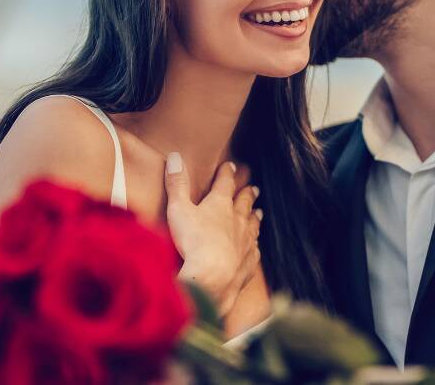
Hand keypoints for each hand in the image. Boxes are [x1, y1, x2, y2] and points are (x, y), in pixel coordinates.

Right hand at [163, 152, 261, 315]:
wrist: (213, 278)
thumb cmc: (193, 242)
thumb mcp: (178, 210)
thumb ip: (176, 184)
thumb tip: (176, 156)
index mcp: (220, 205)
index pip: (225, 183)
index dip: (226, 173)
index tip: (230, 166)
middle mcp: (237, 220)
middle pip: (244, 203)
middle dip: (247, 194)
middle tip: (253, 189)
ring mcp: (245, 242)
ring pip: (252, 226)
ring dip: (254, 218)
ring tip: (258, 213)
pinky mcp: (248, 263)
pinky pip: (253, 251)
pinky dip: (254, 247)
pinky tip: (254, 247)